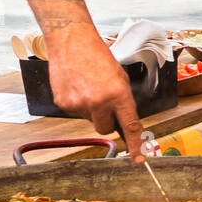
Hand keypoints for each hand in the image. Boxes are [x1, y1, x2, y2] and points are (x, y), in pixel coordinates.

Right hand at [46, 24, 145, 160]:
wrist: (72, 42)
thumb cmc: (98, 56)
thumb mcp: (120, 77)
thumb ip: (123, 100)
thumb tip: (124, 120)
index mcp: (118, 94)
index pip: (130, 126)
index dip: (136, 145)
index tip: (138, 159)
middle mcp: (99, 102)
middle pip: (107, 128)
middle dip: (108, 120)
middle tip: (105, 102)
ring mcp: (79, 104)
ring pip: (91, 120)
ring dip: (93, 110)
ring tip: (89, 87)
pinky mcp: (63, 104)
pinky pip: (76, 113)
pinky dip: (78, 104)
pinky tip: (78, 87)